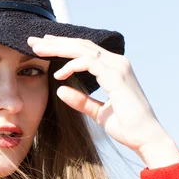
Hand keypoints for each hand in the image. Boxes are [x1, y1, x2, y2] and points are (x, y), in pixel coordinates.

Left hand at [27, 34, 171, 153]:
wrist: (146, 138)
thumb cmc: (126, 126)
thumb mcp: (98, 112)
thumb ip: (81, 101)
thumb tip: (59, 90)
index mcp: (114, 68)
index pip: (85, 49)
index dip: (63, 45)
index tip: (43, 46)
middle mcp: (117, 62)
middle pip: (81, 44)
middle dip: (55, 42)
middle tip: (32, 41)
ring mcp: (118, 67)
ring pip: (83, 49)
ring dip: (58, 48)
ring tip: (38, 50)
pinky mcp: (117, 76)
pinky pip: (89, 62)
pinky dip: (71, 65)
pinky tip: (58, 74)